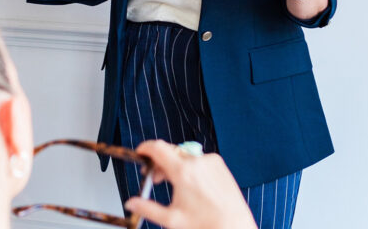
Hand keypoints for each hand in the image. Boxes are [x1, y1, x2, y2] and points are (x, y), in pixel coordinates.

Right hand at [124, 140, 256, 228]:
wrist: (236, 228)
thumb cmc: (207, 226)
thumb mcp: (172, 220)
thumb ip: (147, 209)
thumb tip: (131, 204)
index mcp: (184, 172)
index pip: (158, 147)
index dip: (145, 148)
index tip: (141, 153)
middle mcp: (198, 162)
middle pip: (170, 151)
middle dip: (159, 162)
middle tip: (155, 178)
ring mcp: (211, 162)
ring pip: (184, 156)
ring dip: (175, 165)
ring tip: (174, 184)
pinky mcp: (220, 166)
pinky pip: (199, 160)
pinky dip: (190, 167)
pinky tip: (191, 185)